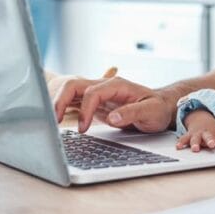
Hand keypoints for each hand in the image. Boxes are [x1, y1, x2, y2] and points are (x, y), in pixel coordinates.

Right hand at [52, 73, 174, 133]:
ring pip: (71, 92)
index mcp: (117, 85)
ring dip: (58, 104)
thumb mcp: (151, 112)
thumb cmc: (158, 109)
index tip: (83, 128)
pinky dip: (63, 109)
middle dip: (60, 101)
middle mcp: (105, 86)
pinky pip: (74, 102)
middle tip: (53, 121)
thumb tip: (113, 118)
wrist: (163, 108)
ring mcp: (99, 94)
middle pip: (75, 86)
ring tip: (50, 122)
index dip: (85, 110)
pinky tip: (57, 121)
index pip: (92, 92)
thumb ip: (132, 113)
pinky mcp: (95, 104)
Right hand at [176, 110, 214, 151]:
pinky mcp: (189, 136)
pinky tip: (179, 147)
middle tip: (212, 145)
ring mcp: (198, 134)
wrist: (201, 119)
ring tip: (195, 149)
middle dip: (210, 141)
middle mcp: (207, 133)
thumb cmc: (213, 130)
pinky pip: (184, 139)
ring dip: (195, 143)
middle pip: (209, 137)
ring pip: (196, 139)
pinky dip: (181, 142)